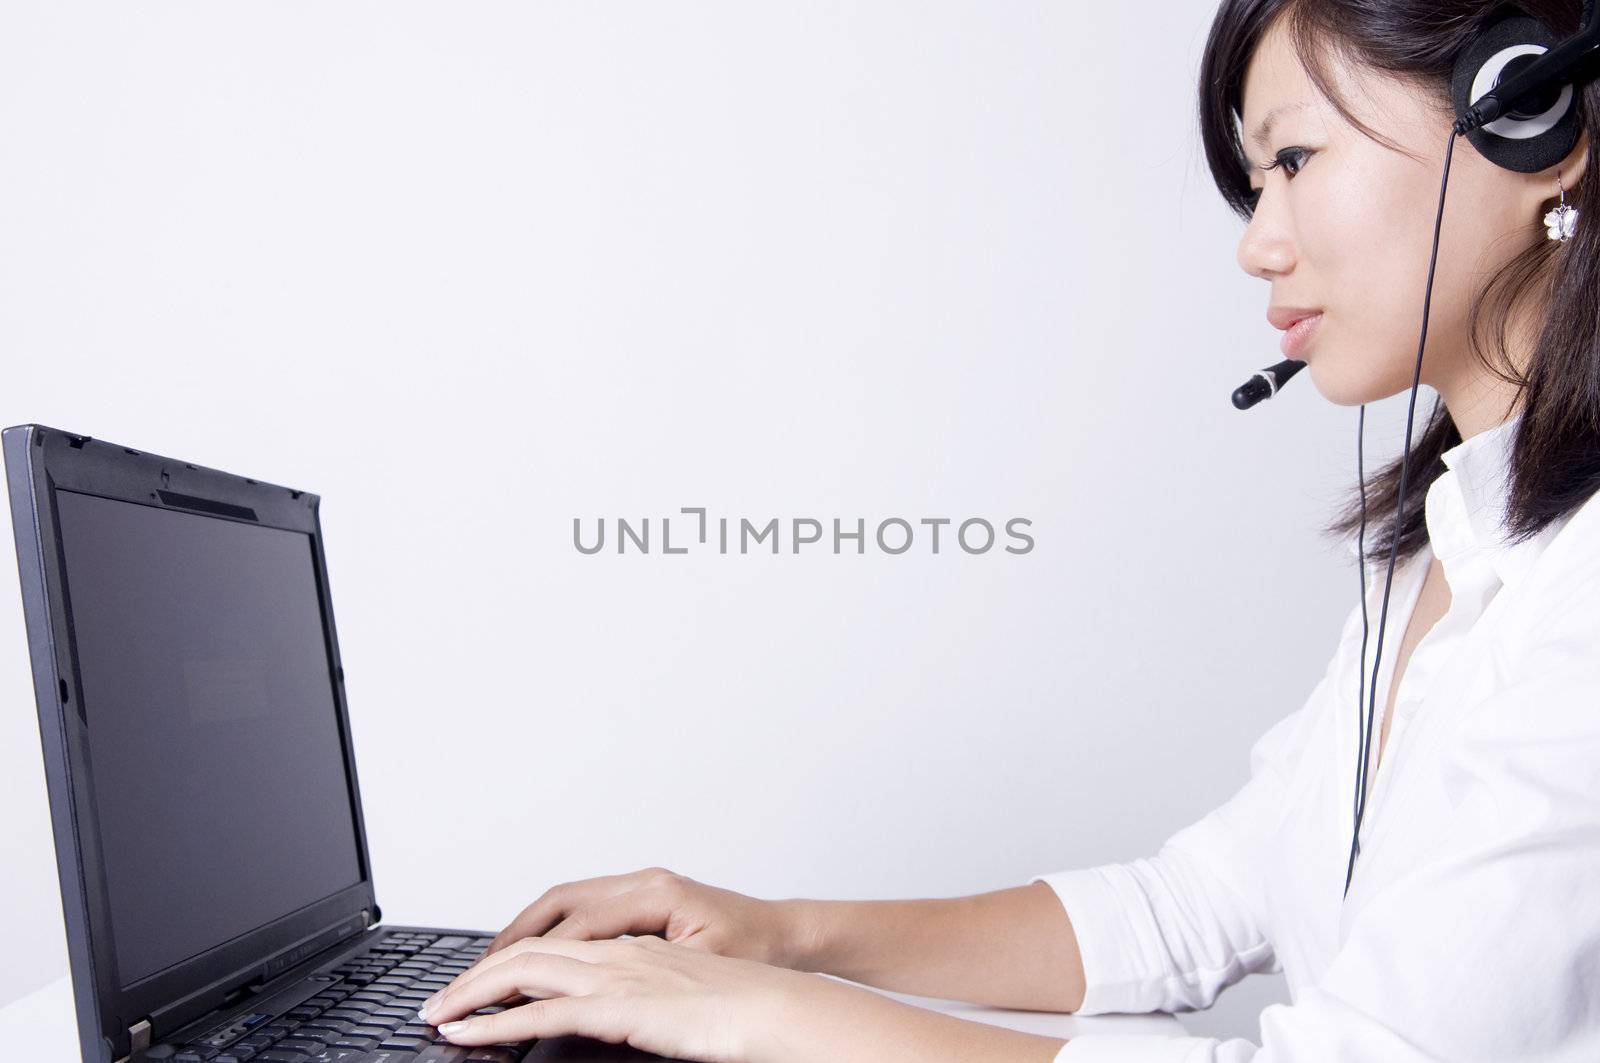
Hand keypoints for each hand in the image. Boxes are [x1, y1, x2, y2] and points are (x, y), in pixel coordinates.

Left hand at [417, 932, 801, 1060]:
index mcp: (631, 947)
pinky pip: (541, 1011)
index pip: (554, 943)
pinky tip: (465, 1035)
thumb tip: (624, 1016)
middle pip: (526, 949)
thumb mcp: (682, 995)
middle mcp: (616, 952)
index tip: (477, 985)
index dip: (508, 960)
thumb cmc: (743, 1007)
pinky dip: (493, 1023)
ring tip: (437, 1015)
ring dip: (470, 994)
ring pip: (522, 972)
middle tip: (439, 1001)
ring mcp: (615, 976)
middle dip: (475, 975)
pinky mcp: (618, 1007)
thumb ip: (645, 998)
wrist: (777, 1007)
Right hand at [471, 866, 811, 969]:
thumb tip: (595, 987)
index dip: (531, 957)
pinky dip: (549, 925)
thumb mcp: (699, 969)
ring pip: (564, 900)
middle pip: (558, 903)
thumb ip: (646, 973)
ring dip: (525, 929)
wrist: (786, 936)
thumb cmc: (754, 951)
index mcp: (655, 895)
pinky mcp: (643, 896)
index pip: (576, 926)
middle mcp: (643, 881)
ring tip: (489, 963)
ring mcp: (641, 884)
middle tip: (473, 974)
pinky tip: (532, 950)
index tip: (495, 982)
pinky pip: (582, 905)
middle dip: (511, 937)